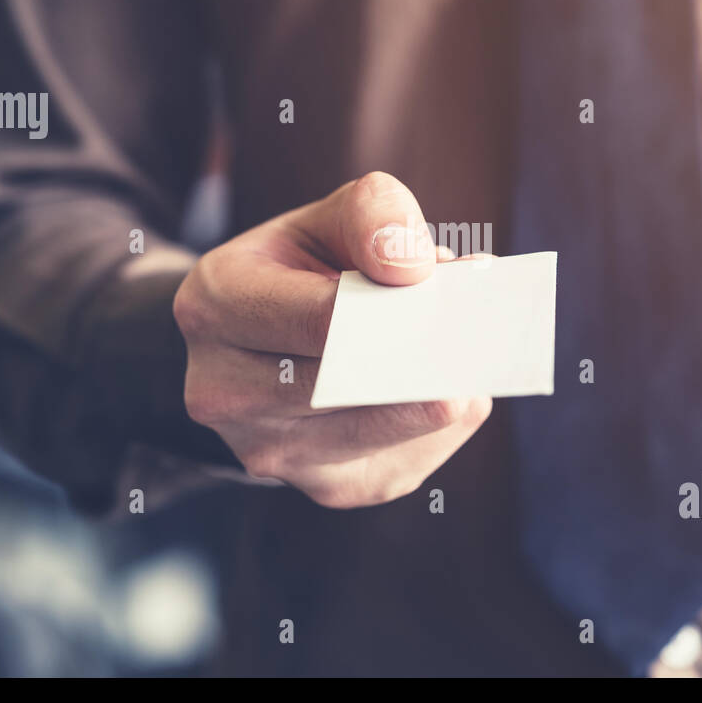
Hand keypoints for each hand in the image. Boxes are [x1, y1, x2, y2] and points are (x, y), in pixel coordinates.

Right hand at [173, 172, 492, 507]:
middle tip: (485, 323)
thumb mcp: (327, 218)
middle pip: (356, 382)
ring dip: (447, 388)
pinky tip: (449, 384)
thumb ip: (373, 215)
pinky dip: (444, 422)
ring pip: (391, 427)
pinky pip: (411, 459)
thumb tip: (416, 269)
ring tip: (474, 348)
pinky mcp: (326, 487)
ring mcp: (271, 453)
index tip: (454, 274)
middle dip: (431, 350)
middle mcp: (225, 392)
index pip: (322, 318)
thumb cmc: (302, 271)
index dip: (397, 301)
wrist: (257, 344)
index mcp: (216, 307)